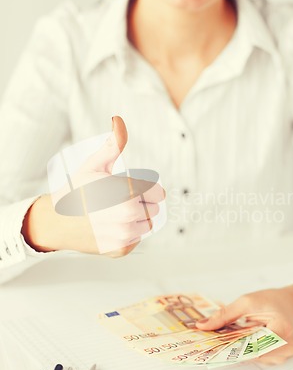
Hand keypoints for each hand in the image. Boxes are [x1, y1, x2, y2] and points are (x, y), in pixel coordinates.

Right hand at [22, 116, 164, 256]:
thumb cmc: (77, 190)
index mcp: (127, 192)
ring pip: (148, 224)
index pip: (158, 193)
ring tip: (116, 214)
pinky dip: (129, 234)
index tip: (133, 189)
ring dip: (137, 219)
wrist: (56, 221)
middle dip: (142, 203)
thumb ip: (112, 144)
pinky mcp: (121, 249)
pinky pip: (138, 239)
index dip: (147, 189)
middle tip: (119, 201)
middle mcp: (128, 215)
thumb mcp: (94, 165)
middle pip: (154, 209)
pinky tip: (112, 227)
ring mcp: (125, 234)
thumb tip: (118, 120)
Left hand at [196, 285, 292, 364]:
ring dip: (235, 350)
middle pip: (251, 355)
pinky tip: (230, 343)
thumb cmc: (273, 300)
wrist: (291, 303)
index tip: (211, 348)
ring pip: (251, 358)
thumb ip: (225, 314)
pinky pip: (255, 356)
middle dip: (230, 349)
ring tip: (216, 343)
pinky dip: (242, 349)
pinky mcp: (275, 357)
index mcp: (282, 332)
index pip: (253, 347)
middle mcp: (285, 349)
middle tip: (208, 345)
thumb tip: (202, 326)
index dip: (231, 348)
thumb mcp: (247, 301)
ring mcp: (281, 356)